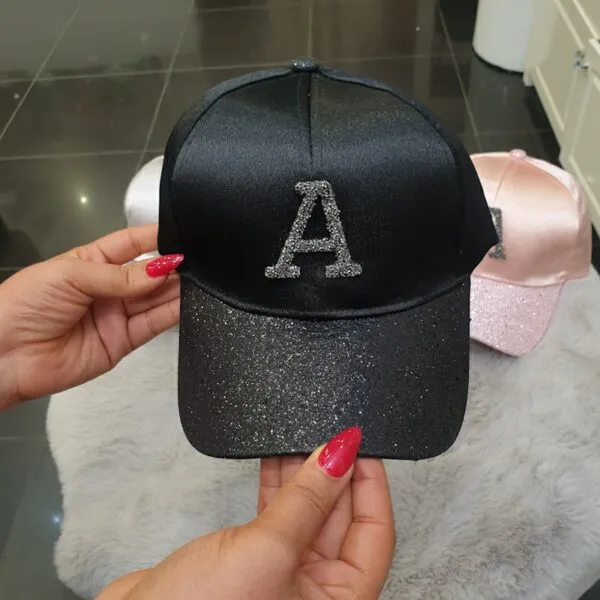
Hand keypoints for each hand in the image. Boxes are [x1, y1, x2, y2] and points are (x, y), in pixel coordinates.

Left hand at [0, 225, 182, 408]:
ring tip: (197, 280)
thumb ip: (120, 275)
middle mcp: (108, 288)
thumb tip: (162, 268)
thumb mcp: (71, 275)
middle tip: (192, 263)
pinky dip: (172, 314)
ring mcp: (117, 315)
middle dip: (170, 266)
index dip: (155, 238)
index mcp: (91, 262)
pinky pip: (153, 325)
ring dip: (176, 290)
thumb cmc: (22, 305)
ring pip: (155, 299)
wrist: (4, 356)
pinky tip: (186, 303)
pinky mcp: (122, 342)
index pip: (131, 244)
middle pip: (148, 273)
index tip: (181, 235)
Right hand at [98, 427, 394, 599]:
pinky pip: (276, 515)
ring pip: (306, 513)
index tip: (359, 443)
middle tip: (329, 432)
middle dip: (335, 473)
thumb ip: (307, 500)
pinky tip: (277, 458)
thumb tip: (339, 455)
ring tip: (301, 436)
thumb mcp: (268, 550)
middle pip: (340, 519)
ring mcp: (281, 575)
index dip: (371, 484)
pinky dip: (278, 486)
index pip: (374, 533)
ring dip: (304, 474)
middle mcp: (314, 591)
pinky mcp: (250, 561)